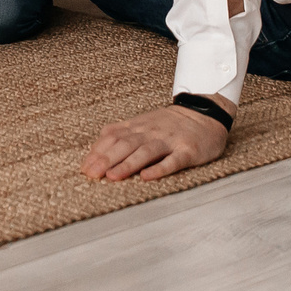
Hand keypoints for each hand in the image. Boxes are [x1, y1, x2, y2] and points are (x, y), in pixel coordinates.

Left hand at [81, 102, 230, 181]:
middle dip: (106, 160)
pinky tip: (146, 177)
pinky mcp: (188, 151)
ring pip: (146, 152)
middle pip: (125, 144)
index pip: (113, 137)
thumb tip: (95, 149)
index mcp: (138, 127)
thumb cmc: (170, 124)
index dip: (98, 152)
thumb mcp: (143, 123)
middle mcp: (151, 132)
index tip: (85, 168)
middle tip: (91, 175)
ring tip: (112, 177)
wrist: (206, 113)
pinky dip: (159, 169)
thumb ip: (121, 133)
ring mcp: (170, 141)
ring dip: (128, 164)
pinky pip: (172, 160)